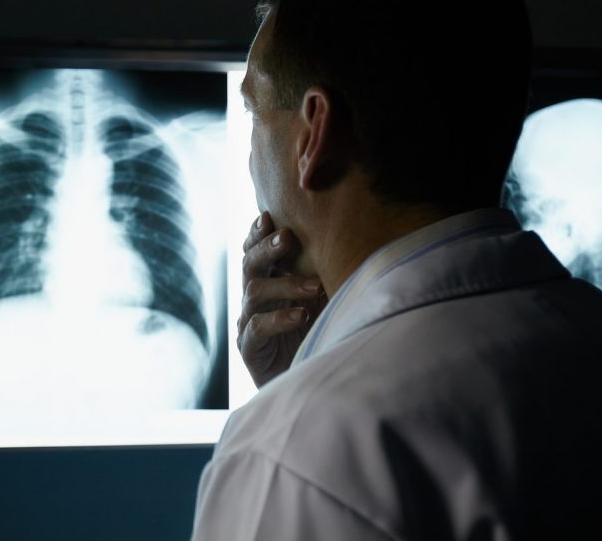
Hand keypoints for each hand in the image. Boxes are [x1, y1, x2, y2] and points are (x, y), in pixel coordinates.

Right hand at [237, 212, 327, 388]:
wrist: (310, 385)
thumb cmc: (320, 334)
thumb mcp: (325, 299)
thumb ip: (325, 273)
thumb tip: (352, 240)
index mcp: (270, 282)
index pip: (255, 251)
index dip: (257, 234)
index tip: (268, 216)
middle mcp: (256, 300)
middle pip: (250, 265)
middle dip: (267, 248)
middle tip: (288, 237)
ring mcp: (249, 323)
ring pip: (253, 292)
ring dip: (285, 285)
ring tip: (313, 287)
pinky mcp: (250, 349)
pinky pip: (257, 328)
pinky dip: (279, 319)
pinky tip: (300, 316)